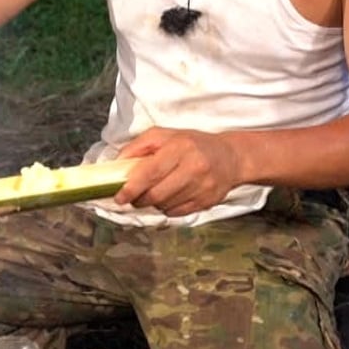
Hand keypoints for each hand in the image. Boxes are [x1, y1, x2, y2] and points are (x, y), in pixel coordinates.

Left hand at [113, 127, 243, 216]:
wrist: (230, 157)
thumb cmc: (192, 144)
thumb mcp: (164, 135)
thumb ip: (139, 147)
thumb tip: (117, 164)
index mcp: (180, 148)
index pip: (150, 172)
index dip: (132, 187)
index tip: (119, 196)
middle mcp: (194, 168)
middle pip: (157, 194)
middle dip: (139, 199)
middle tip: (133, 197)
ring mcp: (202, 187)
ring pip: (165, 206)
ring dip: (153, 204)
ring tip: (153, 193)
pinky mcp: (207, 202)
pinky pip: (177, 213)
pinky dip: (167, 208)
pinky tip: (169, 197)